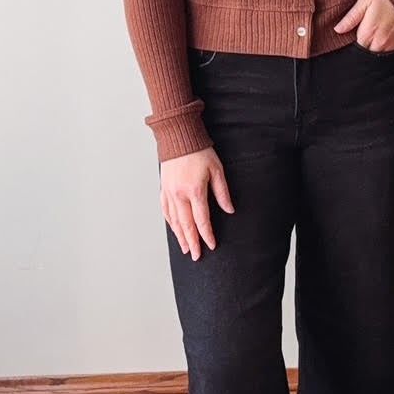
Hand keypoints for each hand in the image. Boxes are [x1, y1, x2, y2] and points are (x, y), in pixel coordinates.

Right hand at [160, 146, 233, 260]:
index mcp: (194, 190)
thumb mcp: (217, 170)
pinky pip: (165, 210)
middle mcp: (179, 194)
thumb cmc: (199, 151)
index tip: (211, 245)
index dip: (207, 234)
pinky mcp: (163, 188)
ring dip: (180, 236)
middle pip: (186, 224)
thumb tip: (229, 210)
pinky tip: (174, 229)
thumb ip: (222, 192)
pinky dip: (170, 223)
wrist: (179, 137)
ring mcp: (169, 192)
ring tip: (185, 249)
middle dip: (192, 242)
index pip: (201, 219)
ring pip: (174, 220)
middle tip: (196, 256)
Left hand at [334, 0, 393, 52]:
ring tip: (373, 35)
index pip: (355, 49)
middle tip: (364, 35)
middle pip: (366, 54)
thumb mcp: (364, 2)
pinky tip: (382, 36)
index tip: (353, 37)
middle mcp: (380, 42)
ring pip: (377, 54)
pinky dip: (383, 47)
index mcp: (369, 32)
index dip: (352, 45)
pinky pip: (388, 52)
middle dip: (363, 48)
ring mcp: (391, 44)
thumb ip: (350, 18)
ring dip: (373, 48)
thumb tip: (338, 29)